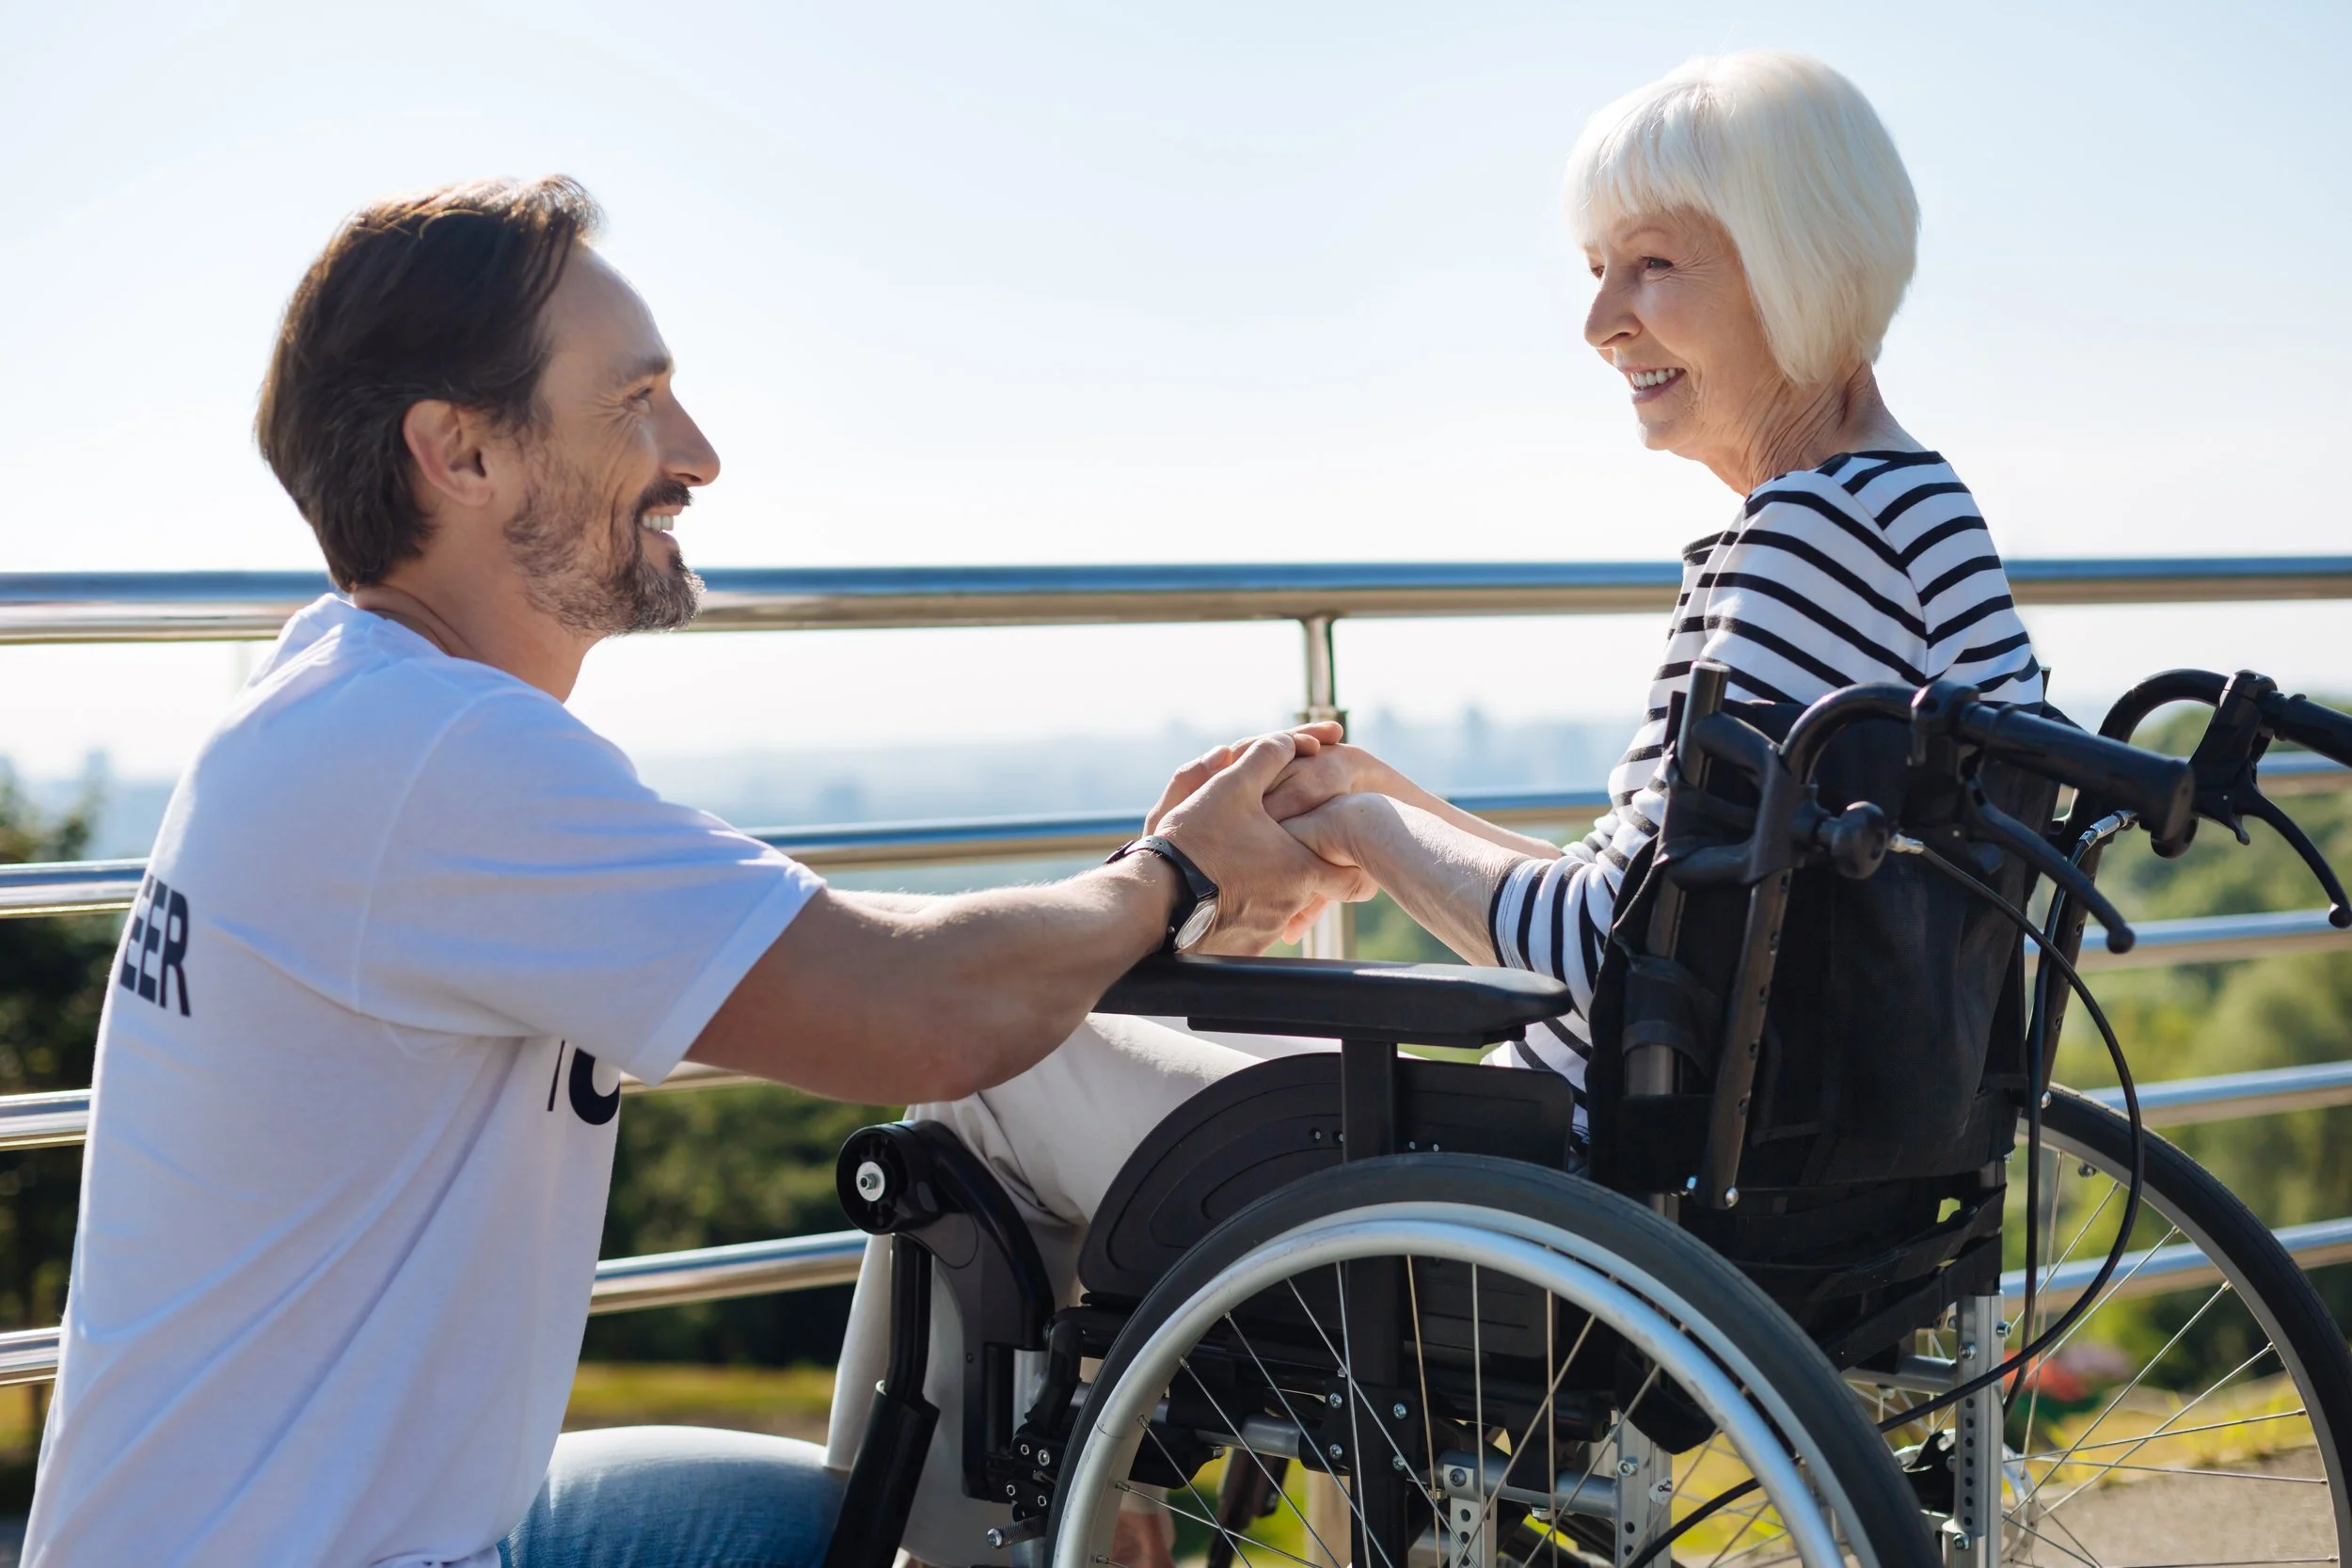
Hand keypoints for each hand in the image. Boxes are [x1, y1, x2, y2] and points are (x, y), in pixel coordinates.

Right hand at [1154, 733, 1373, 951]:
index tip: (1337, 848)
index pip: (1352, 874)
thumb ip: (1266, 756)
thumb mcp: (1231, 785)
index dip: (1348, 858)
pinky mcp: (1241, 951)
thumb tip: (1288, 741)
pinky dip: (1242, 913)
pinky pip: (1251, 929)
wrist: (1154, 898)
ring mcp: (1265, 932)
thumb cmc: (1196, 840)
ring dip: (1266, 891)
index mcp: (1300, 869)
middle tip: (1274, 853)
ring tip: (1237, 871)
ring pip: (1279, 909)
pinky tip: (1220, 896)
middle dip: (1297, 870)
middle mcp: (1290, 906)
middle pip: (1312, 890)